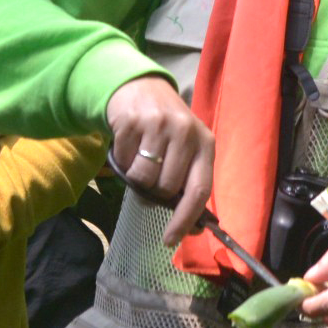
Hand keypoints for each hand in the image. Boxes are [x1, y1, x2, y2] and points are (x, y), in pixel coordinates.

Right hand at [105, 76, 213, 246]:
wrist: (140, 87)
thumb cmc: (167, 129)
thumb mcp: (186, 151)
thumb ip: (188, 184)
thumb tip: (194, 230)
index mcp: (205, 143)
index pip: (199, 190)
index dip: (186, 219)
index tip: (171, 240)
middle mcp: (185, 131)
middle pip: (166, 188)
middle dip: (153, 192)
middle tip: (150, 177)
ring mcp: (158, 124)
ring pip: (142, 178)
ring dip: (135, 177)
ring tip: (139, 158)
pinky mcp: (132, 120)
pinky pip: (123, 161)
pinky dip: (122, 161)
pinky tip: (129, 144)